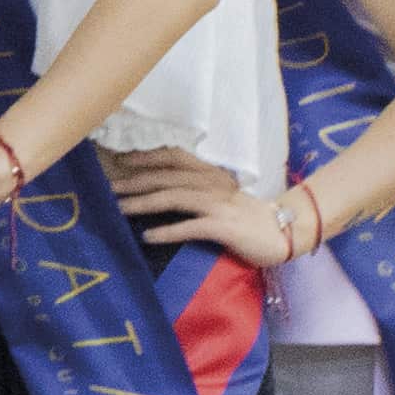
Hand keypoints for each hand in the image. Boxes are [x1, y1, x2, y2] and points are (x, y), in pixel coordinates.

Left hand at [104, 145, 298, 264]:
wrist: (285, 230)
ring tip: (119, 209)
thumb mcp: (222, 195)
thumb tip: (164, 192)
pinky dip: (168, 231)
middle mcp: (212, 184)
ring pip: (174, 198)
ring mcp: (218, 204)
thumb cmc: (249, 216)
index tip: (121, 161)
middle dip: (135, 181)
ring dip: (144, 203)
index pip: (174, 157)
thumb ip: (197, 189)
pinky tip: (148, 236)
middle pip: (167, 177)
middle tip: (109, 188)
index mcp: (210, 174)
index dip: (147, 157)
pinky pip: (191, 227)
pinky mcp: (224, 227)